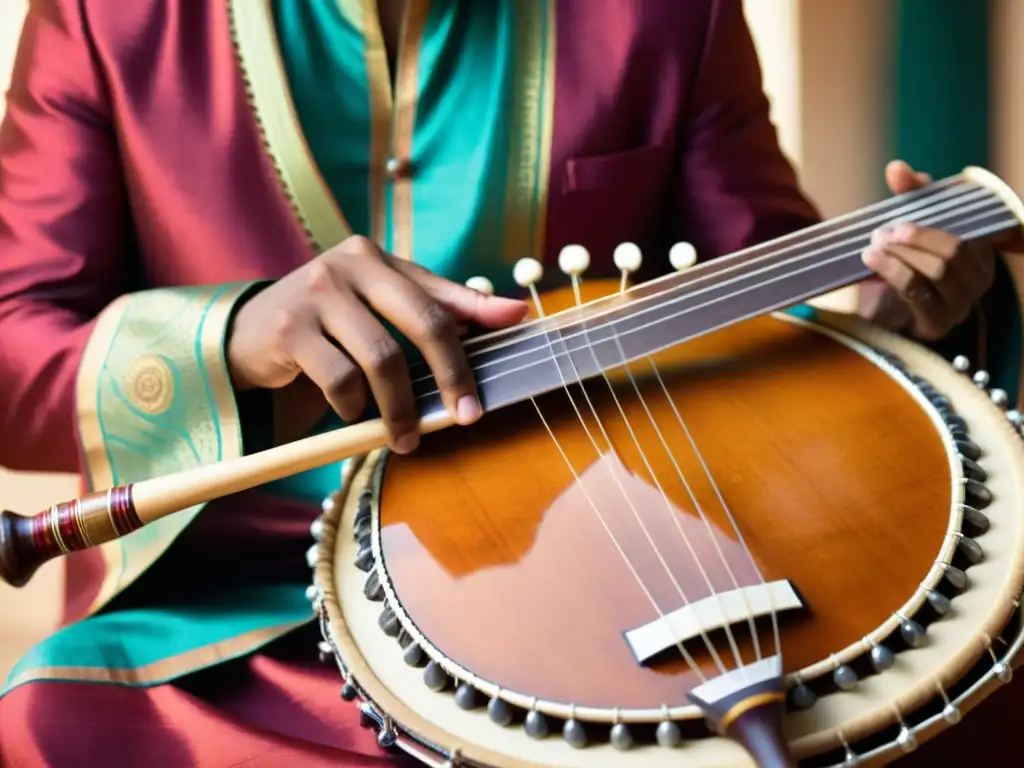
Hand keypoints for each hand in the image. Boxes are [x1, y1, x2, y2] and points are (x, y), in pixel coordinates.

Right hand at [228, 236, 527, 452]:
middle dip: (450, 374)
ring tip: (405, 438)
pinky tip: (353, 414)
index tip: (500, 363)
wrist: (248, 335)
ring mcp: (315, 293)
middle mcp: (348, 265)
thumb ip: (443, 306)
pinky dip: (353, 405)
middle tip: (464, 417)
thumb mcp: (383, 306)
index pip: (441, 299)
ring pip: (381, 358)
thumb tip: (515, 313)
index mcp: (378, 258)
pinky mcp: (288, 329)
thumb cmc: (331, 323)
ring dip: (399, 408)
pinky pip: (339, 378)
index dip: (480, 331)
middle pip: (421, 322)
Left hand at [860, 160, 995, 340]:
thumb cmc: (907, 263)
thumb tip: (897, 168)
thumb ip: (910, 194)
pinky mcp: (936, 324)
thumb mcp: (911, 226)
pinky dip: (891, 272)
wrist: (889, 313)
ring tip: (873, 245)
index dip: (940, 203)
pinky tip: (871, 260)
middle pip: (953, 250)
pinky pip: (916, 293)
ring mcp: (960, 304)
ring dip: (900, 255)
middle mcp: (979, 277)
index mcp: (981, 250)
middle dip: (916, 237)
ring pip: (935, 272)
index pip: (969, 222)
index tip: (907, 188)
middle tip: (884, 231)